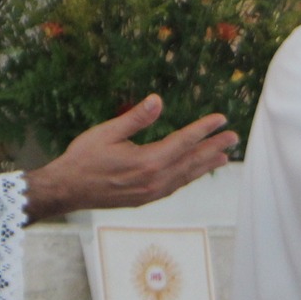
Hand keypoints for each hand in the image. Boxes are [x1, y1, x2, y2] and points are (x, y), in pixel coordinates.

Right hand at [23, 95, 238, 219]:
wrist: (67, 190)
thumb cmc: (84, 158)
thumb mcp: (107, 132)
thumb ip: (136, 118)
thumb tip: (157, 100)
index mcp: (147, 162)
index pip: (183, 142)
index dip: (203, 129)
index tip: (220, 119)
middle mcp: (153, 180)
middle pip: (191, 161)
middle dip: (213, 148)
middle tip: (233, 138)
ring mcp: (150, 192)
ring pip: (185, 177)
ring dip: (205, 165)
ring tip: (223, 157)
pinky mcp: (145, 199)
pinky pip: (174, 186)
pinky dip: (189, 177)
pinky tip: (194, 172)